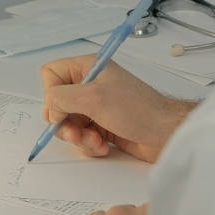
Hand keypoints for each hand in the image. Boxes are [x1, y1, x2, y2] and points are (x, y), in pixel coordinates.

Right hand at [40, 54, 195, 162]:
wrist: (164, 133)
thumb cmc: (134, 109)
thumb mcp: (92, 97)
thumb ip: (60, 98)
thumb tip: (50, 110)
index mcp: (87, 67)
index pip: (51, 74)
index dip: (51, 94)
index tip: (61, 110)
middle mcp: (90, 85)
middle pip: (57, 104)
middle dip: (65, 123)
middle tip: (77, 134)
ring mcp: (97, 107)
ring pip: (70, 124)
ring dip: (79, 137)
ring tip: (95, 142)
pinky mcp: (103, 127)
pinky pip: (83, 137)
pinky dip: (90, 145)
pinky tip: (104, 147)